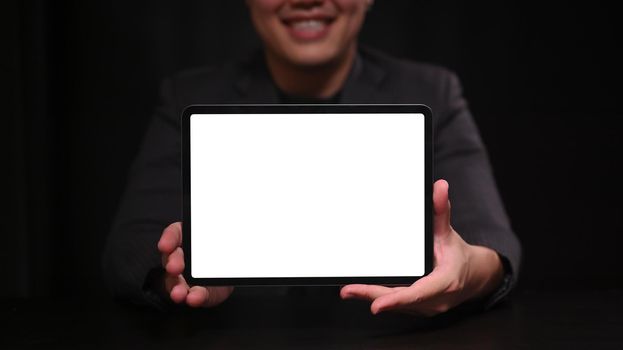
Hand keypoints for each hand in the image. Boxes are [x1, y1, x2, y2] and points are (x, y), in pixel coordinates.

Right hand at [157, 222, 233, 306]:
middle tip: (175, 267)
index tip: (165, 245)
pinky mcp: (195, 292)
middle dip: (173, 262)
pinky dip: (193, 297)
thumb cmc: (217, 250)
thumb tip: (230, 222)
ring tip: (179, 293)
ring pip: (175, 282)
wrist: (227, 270)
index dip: (168, 239)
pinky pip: (193, 295)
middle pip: (172, 258)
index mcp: (186, 238)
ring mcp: (184, 277)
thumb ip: (218, 233)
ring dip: (176, 287)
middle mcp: (181, 257)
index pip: (174, 234)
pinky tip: (193, 298)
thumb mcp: (218, 237)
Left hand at [340, 179, 503, 315]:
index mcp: (444, 282)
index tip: (376, 305)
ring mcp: (426, 307)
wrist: (473, 277)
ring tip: (349, 291)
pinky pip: (397, 304)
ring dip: (371, 296)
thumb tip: (439, 188)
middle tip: (348, 291)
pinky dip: (380, 296)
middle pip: (399, 301)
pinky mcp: (418, 308)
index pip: (418, 293)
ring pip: (396, 305)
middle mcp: (435, 300)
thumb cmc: (458, 256)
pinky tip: (361, 290)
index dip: (396, 299)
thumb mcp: (448, 233)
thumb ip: (441, 211)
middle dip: (371, 295)